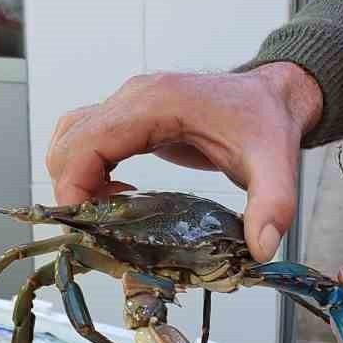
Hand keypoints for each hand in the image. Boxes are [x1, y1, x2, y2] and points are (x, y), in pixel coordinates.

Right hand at [45, 63, 322, 261]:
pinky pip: (86, 141)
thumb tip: (262, 248)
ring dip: (76, 182)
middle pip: (66, 144)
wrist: (274, 95)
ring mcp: (128, 104)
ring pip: (69, 140)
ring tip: (110, 216)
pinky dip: (87, 172)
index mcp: (155, 103)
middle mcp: (132, 98)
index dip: (75, 190)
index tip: (91, 229)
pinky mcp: (130, 117)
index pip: (84, 143)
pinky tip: (119, 198)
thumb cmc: (268, 121)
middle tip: (103, 231)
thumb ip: (273, 203)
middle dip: (73, 193)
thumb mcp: (276, 164)